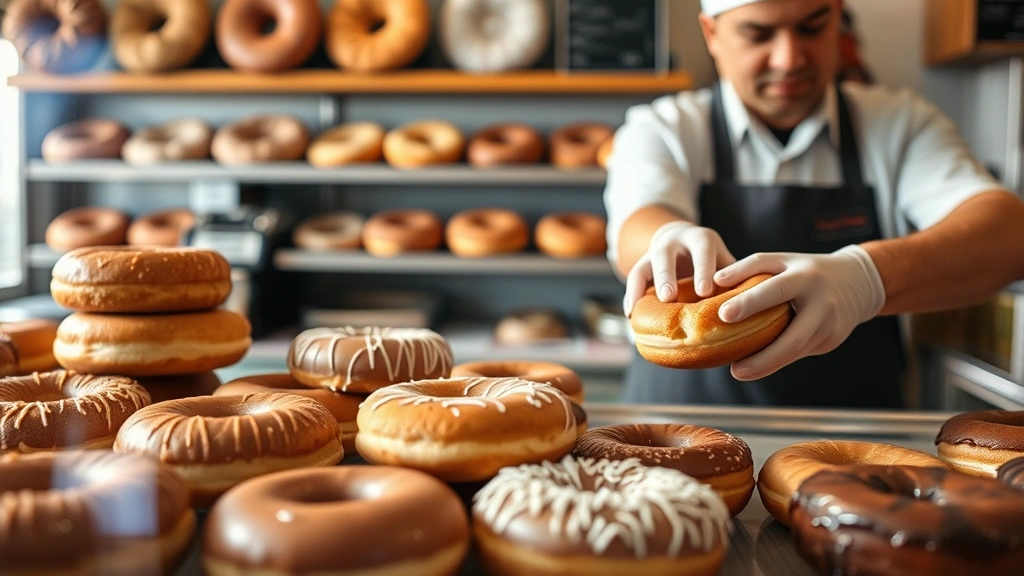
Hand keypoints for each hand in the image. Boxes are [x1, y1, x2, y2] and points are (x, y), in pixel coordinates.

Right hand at [623, 221, 735, 316]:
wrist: (683, 239)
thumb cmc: (713, 259)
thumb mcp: (724, 259)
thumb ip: (735, 278)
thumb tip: (749, 307)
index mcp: (701, 239)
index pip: (702, 251)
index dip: (703, 270)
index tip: (705, 291)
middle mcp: (673, 243)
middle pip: (665, 255)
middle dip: (666, 276)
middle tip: (668, 297)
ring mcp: (653, 253)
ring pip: (642, 267)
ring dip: (640, 287)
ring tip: (638, 309)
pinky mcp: (642, 266)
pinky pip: (632, 279)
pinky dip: (631, 296)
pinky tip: (630, 313)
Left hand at [713, 245, 885, 380]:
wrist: (857, 281)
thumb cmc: (805, 269)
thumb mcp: (782, 260)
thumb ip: (750, 267)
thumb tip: (715, 282)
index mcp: (805, 277)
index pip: (775, 289)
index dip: (750, 302)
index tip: (724, 314)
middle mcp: (821, 303)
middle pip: (792, 336)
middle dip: (763, 356)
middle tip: (733, 369)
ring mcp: (829, 326)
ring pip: (795, 352)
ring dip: (766, 366)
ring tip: (737, 372)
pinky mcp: (832, 341)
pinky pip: (799, 354)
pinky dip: (777, 361)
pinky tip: (757, 367)